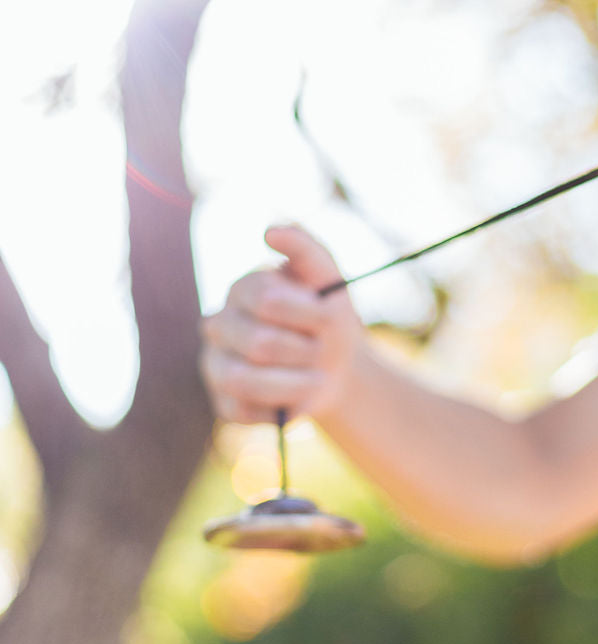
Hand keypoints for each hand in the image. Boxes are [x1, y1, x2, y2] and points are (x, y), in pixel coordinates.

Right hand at [201, 225, 364, 424]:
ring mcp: (214, 363)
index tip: (330, 319)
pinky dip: (277, 410)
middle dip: (305, 351)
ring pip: (243, 380)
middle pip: (259, 343)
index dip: (307, 314)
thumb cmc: (328, 316)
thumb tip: (269, 231)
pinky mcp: (221, 401)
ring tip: (318, 379)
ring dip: (294, 383)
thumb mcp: (329, 278)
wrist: (337, 366)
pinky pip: (241, 412)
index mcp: (242, 288)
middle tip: (323, 351)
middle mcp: (219, 324)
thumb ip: (305, 247)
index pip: (267, 299)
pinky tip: (296, 400)